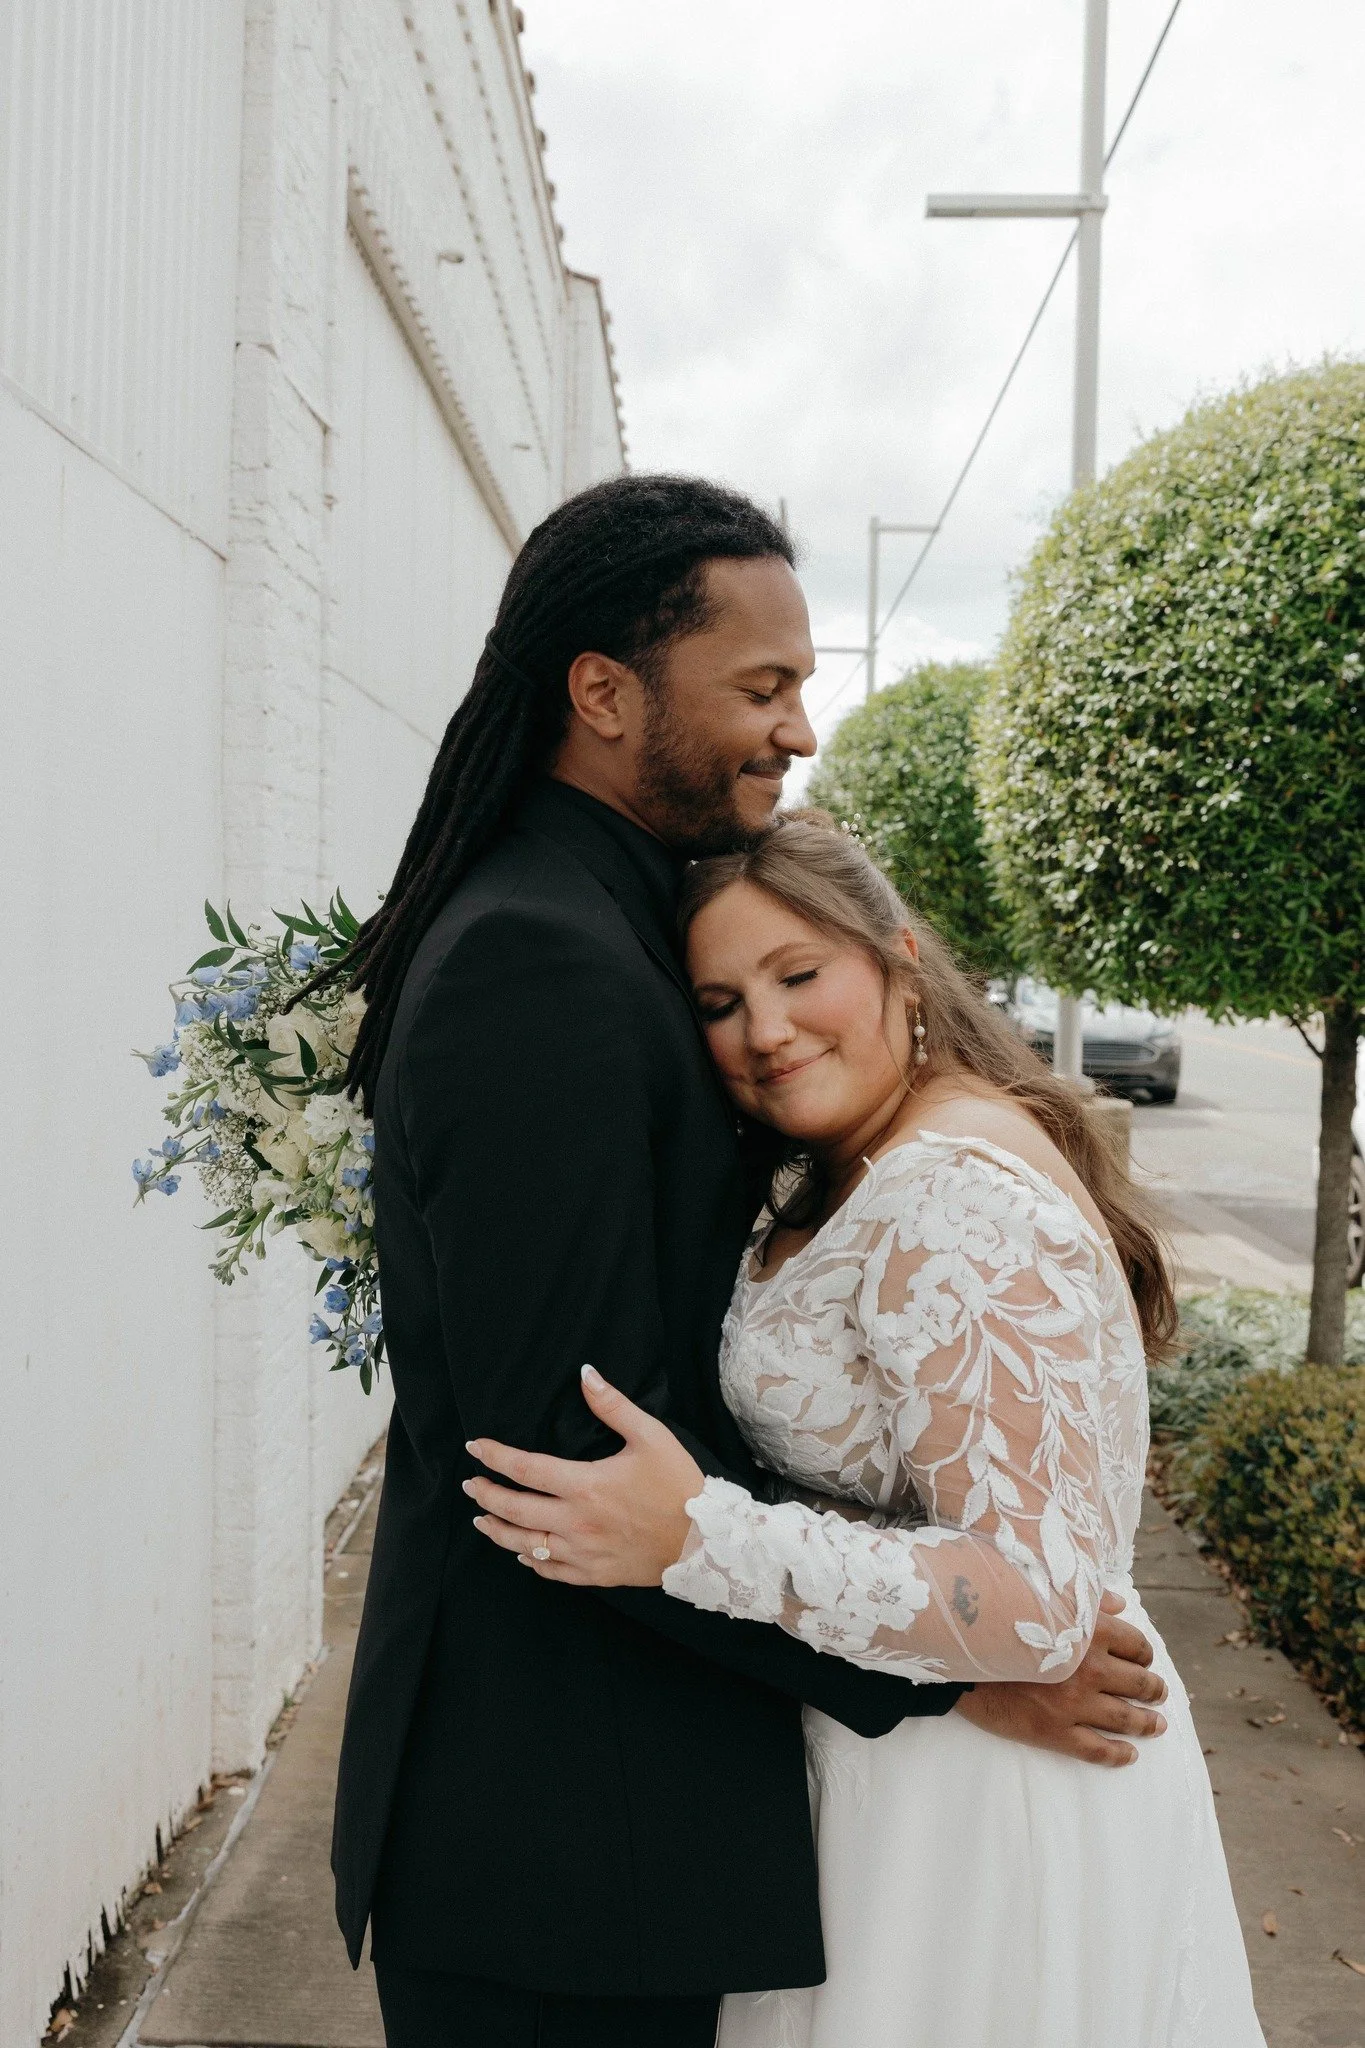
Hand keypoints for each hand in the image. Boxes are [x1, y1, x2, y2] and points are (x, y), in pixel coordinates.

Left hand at [464, 1366, 704, 1585]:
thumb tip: (585, 1374)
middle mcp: (575, 1522)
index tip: (475, 1447)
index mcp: (584, 1485)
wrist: (704, 1540)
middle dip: (486, 1496)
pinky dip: (530, 1560)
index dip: (494, 1456)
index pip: (525, 1469)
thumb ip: (613, 1406)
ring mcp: (582, 1552)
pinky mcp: (594, 1573)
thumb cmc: (677, 1484)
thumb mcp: (650, 1436)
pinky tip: (522, 1553)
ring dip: (498, 1531)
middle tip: (470, 1485)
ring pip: (525, 1544)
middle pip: (514, 1510)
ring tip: (482, 1521)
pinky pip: (551, 1570)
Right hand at [956, 1592, 1167, 1766]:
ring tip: (1156, 1725)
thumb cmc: (1001, 1619)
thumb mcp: (1044, 1598)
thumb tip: (1120, 1605)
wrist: (959, 1656)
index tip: (1144, 1660)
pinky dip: (1118, 1754)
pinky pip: (1097, 1749)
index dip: (1144, 1654)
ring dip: (1146, 1723)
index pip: (1136, 1644)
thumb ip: (1087, 1599)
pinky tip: (1129, 1755)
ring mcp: (1075, 1703)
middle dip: (1154, 1690)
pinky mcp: (1056, 1732)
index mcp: (1091, 1631)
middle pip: (1138, 1683)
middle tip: (1159, 1694)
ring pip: (1125, 1718)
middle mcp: (1091, 1668)